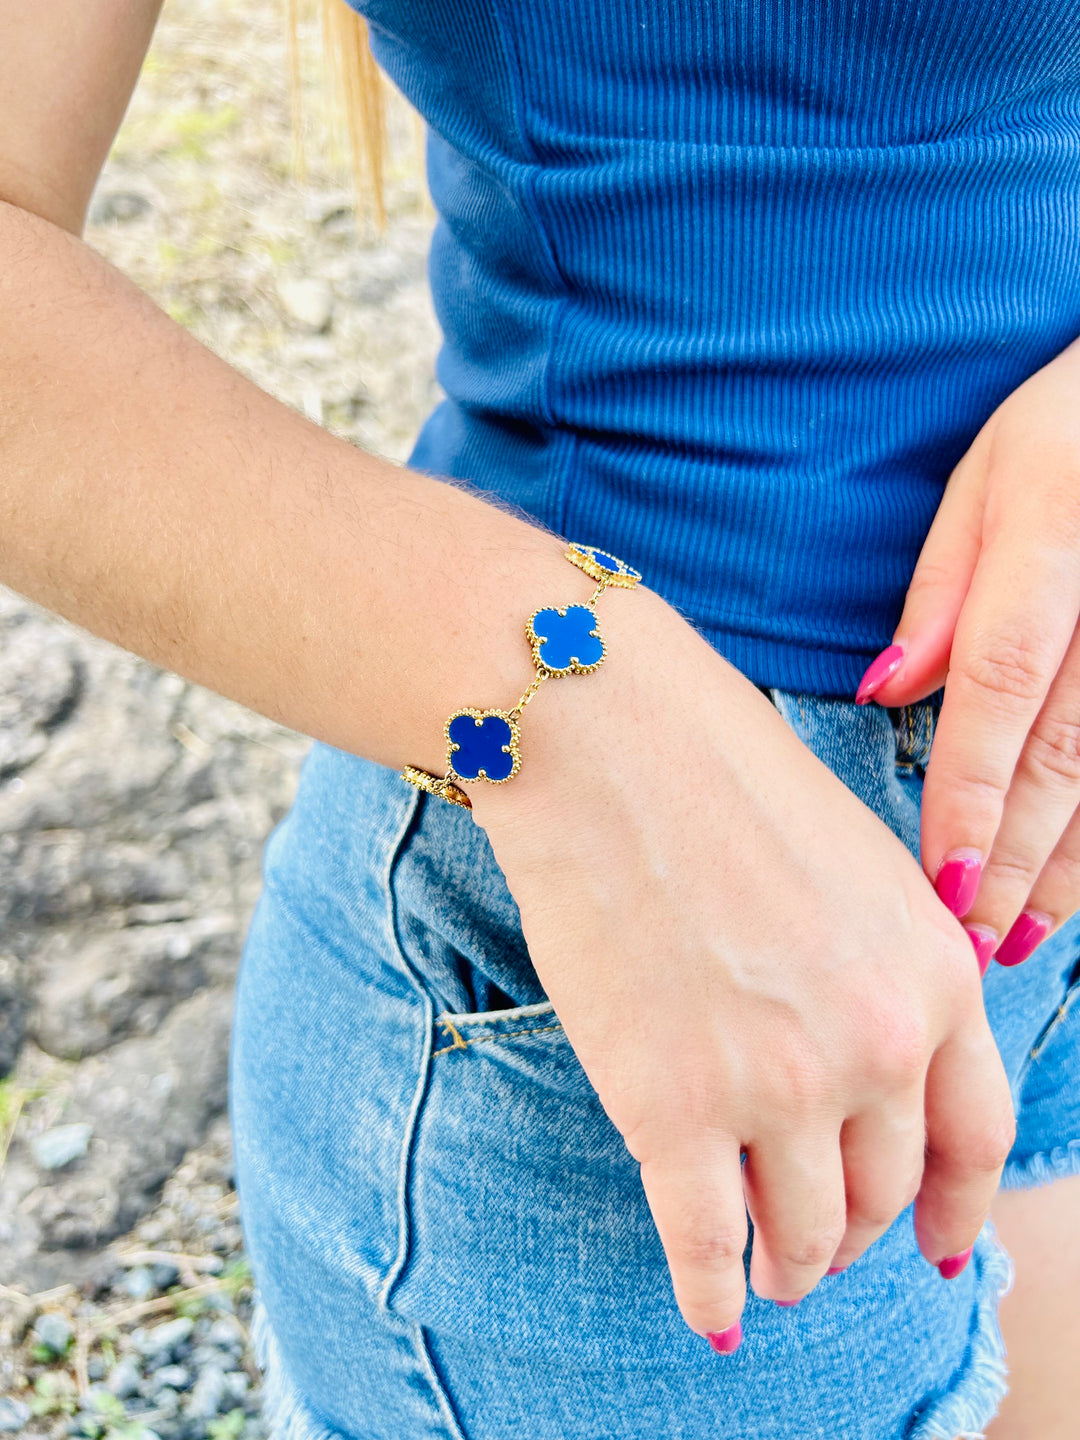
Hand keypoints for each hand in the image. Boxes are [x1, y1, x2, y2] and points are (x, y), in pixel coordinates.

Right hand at [469, 588, 1012, 1347]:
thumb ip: (886, 973)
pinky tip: (708, 1308)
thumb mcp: (857, 868)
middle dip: (856, 1235)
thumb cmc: (723, 779)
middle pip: (883, 1193)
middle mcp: (877, 1043)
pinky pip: (703, 1243)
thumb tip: (869, 1073)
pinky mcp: (671, 1106)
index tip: (931, 1241)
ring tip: (767, 1274)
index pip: (974, 1136)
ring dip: (789, 1268)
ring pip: (803, 1233)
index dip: (953, 1206)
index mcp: (934, 974)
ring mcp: (777, 1083)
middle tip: (819, 1246)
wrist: (610, 741)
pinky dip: (710, 1289)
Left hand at [856, 336, 1079, 969]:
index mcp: (1053, 549)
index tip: (941, 878)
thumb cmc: (1072, 427)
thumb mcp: (992, 475)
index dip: (974, 793)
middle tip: (966, 942)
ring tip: (1019, 938)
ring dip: (1071, 871)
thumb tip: (885, 691)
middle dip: (1014, 860)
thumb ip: (944, 588)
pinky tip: (1076, 887)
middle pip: (1066, 755)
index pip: (1002, 692)